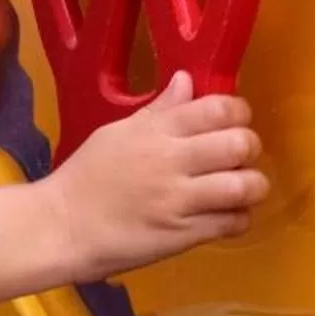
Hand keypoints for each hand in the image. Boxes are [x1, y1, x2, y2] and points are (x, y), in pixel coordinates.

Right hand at [38, 71, 266, 283]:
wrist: (62, 226)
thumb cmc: (86, 177)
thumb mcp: (116, 133)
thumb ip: (158, 110)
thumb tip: (187, 80)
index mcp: (154, 131)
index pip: (216, 109)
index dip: (238, 112)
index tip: (234, 121)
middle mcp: (171, 161)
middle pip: (238, 144)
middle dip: (250, 147)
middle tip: (239, 156)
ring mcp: (179, 200)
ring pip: (243, 186)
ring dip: (252, 185)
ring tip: (241, 189)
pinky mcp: (184, 235)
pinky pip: (233, 223)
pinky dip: (240, 218)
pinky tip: (227, 215)